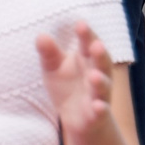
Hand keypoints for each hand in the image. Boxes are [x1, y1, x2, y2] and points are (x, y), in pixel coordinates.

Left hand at [39, 22, 121, 144]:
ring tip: (93, 76)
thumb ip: (49, 53)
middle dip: (100, 54)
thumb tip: (40, 36)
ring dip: (100, 82)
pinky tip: (97, 106)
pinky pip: (102, 111)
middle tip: (96, 45)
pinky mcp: (98, 115)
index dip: (86, 35)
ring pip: (104, 87)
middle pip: (102, 62)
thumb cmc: (67, 86)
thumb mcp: (54, 68)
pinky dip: (101, 109)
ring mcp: (99, 95)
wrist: (78, 120)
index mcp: (87, 59)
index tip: (80, 24)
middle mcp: (97, 74)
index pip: (88, 44)